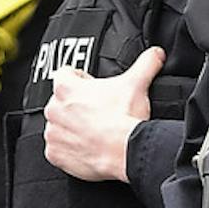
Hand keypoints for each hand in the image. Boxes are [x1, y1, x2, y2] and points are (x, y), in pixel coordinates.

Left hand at [44, 49, 163, 181]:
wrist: (124, 152)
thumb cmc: (124, 120)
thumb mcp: (137, 83)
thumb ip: (146, 63)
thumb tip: (155, 54)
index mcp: (66, 87)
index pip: (65, 74)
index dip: (82, 79)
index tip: (93, 88)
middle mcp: (54, 109)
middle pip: (62, 101)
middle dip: (77, 105)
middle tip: (98, 111)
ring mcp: (53, 133)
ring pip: (59, 125)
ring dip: (72, 127)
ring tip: (94, 130)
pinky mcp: (55, 153)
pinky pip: (57, 149)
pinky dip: (69, 149)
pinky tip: (87, 146)